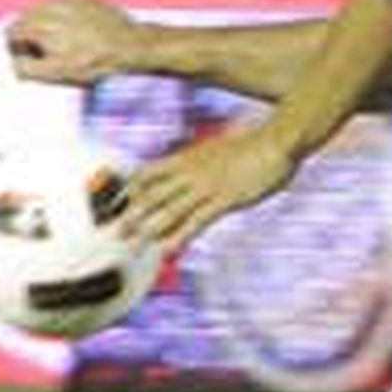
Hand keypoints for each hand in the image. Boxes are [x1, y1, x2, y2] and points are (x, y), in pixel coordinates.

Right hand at [7, 0, 144, 85]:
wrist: (131, 46)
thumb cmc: (95, 62)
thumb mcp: (58, 73)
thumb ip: (29, 68)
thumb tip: (15, 62)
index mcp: (42, 26)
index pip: (13, 30)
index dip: (16, 45)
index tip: (27, 55)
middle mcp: (53, 8)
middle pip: (26, 16)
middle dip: (27, 32)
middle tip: (40, 48)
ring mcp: (70, 1)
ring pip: (44, 7)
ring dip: (43, 21)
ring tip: (57, 39)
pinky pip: (64, 3)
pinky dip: (62, 14)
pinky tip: (74, 28)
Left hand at [121, 122, 294, 249]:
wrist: (276, 141)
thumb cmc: (252, 145)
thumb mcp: (218, 150)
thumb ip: (201, 162)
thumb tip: (190, 173)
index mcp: (188, 157)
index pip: (149, 172)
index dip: (131, 189)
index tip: (117, 204)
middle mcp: (191, 171)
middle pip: (154, 194)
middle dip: (132, 214)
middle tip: (115, 231)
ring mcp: (207, 186)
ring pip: (170, 210)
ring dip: (148, 229)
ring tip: (132, 245)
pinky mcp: (225, 200)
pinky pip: (197, 222)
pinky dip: (180, 237)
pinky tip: (167, 250)